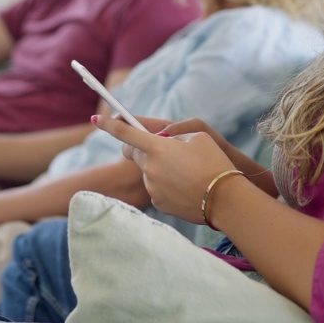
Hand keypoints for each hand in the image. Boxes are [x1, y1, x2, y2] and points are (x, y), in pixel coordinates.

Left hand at [93, 113, 236, 224]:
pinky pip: (156, 188)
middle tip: (160, 148)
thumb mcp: (198, 137)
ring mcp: (152, 187)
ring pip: (148, 172)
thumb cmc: (215, 163)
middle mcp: (149, 168)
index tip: (96, 119)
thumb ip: (174, 137)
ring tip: (186, 173)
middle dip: (141, 149)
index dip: (109, 124)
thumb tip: (164, 143)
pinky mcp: (158, 203)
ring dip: (159, 168)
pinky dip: (166, 185)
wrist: (226, 200)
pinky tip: (186, 187)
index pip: (125, 133)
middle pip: (134, 154)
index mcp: (157, 147)